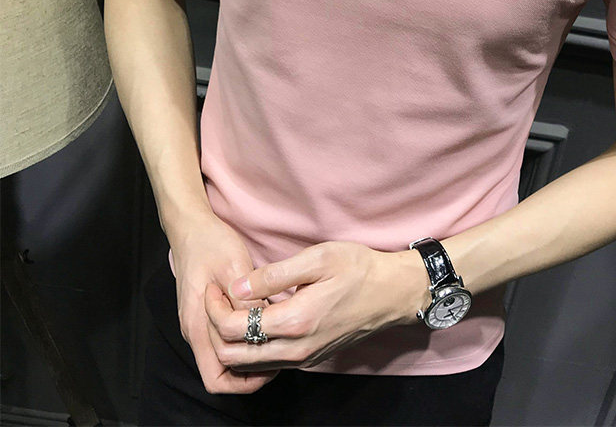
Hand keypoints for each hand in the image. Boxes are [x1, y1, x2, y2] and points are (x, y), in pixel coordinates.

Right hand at [168, 210, 278, 393]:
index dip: (245, 381)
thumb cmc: (211, 244)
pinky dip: (243, 337)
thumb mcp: (234, 268)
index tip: (272, 364)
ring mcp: (199, 322)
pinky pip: (223, 338)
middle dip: (251, 370)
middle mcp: (195, 330)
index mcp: (198, 326)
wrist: (191, 226)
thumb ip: (245, 300)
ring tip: (276, 335)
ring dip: (248, 353)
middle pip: (221, 372)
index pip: (217, 378)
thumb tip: (263, 326)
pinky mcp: (205, 313)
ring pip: (223, 356)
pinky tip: (264, 321)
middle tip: (281, 349)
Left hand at [202, 240, 430, 371]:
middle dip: (215, 329)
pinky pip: (270, 362)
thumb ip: (274, 274)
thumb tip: (237, 286)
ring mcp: (304, 359)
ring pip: (250, 365)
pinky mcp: (311, 359)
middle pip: (233, 357)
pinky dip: (253, 347)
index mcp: (294, 322)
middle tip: (217, 299)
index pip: (232, 329)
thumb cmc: (359, 268)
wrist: (394, 292)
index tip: (213, 286)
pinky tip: (258, 318)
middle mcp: (296, 350)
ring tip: (234, 306)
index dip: (213, 308)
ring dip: (233, 341)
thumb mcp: (318, 259)